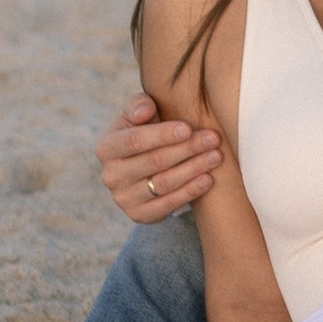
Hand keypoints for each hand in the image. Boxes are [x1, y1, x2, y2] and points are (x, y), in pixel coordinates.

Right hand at [96, 95, 222, 222]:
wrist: (145, 165)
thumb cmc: (145, 131)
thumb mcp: (138, 114)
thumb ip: (139, 105)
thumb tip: (145, 111)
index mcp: (106, 148)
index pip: (135, 141)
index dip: (163, 135)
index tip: (188, 128)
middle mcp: (111, 176)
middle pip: (154, 162)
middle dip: (187, 149)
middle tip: (213, 139)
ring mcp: (123, 199)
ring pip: (164, 183)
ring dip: (193, 169)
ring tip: (216, 156)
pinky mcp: (139, 215)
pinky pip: (168, 204)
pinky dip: (190, 191)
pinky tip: (208, 179)